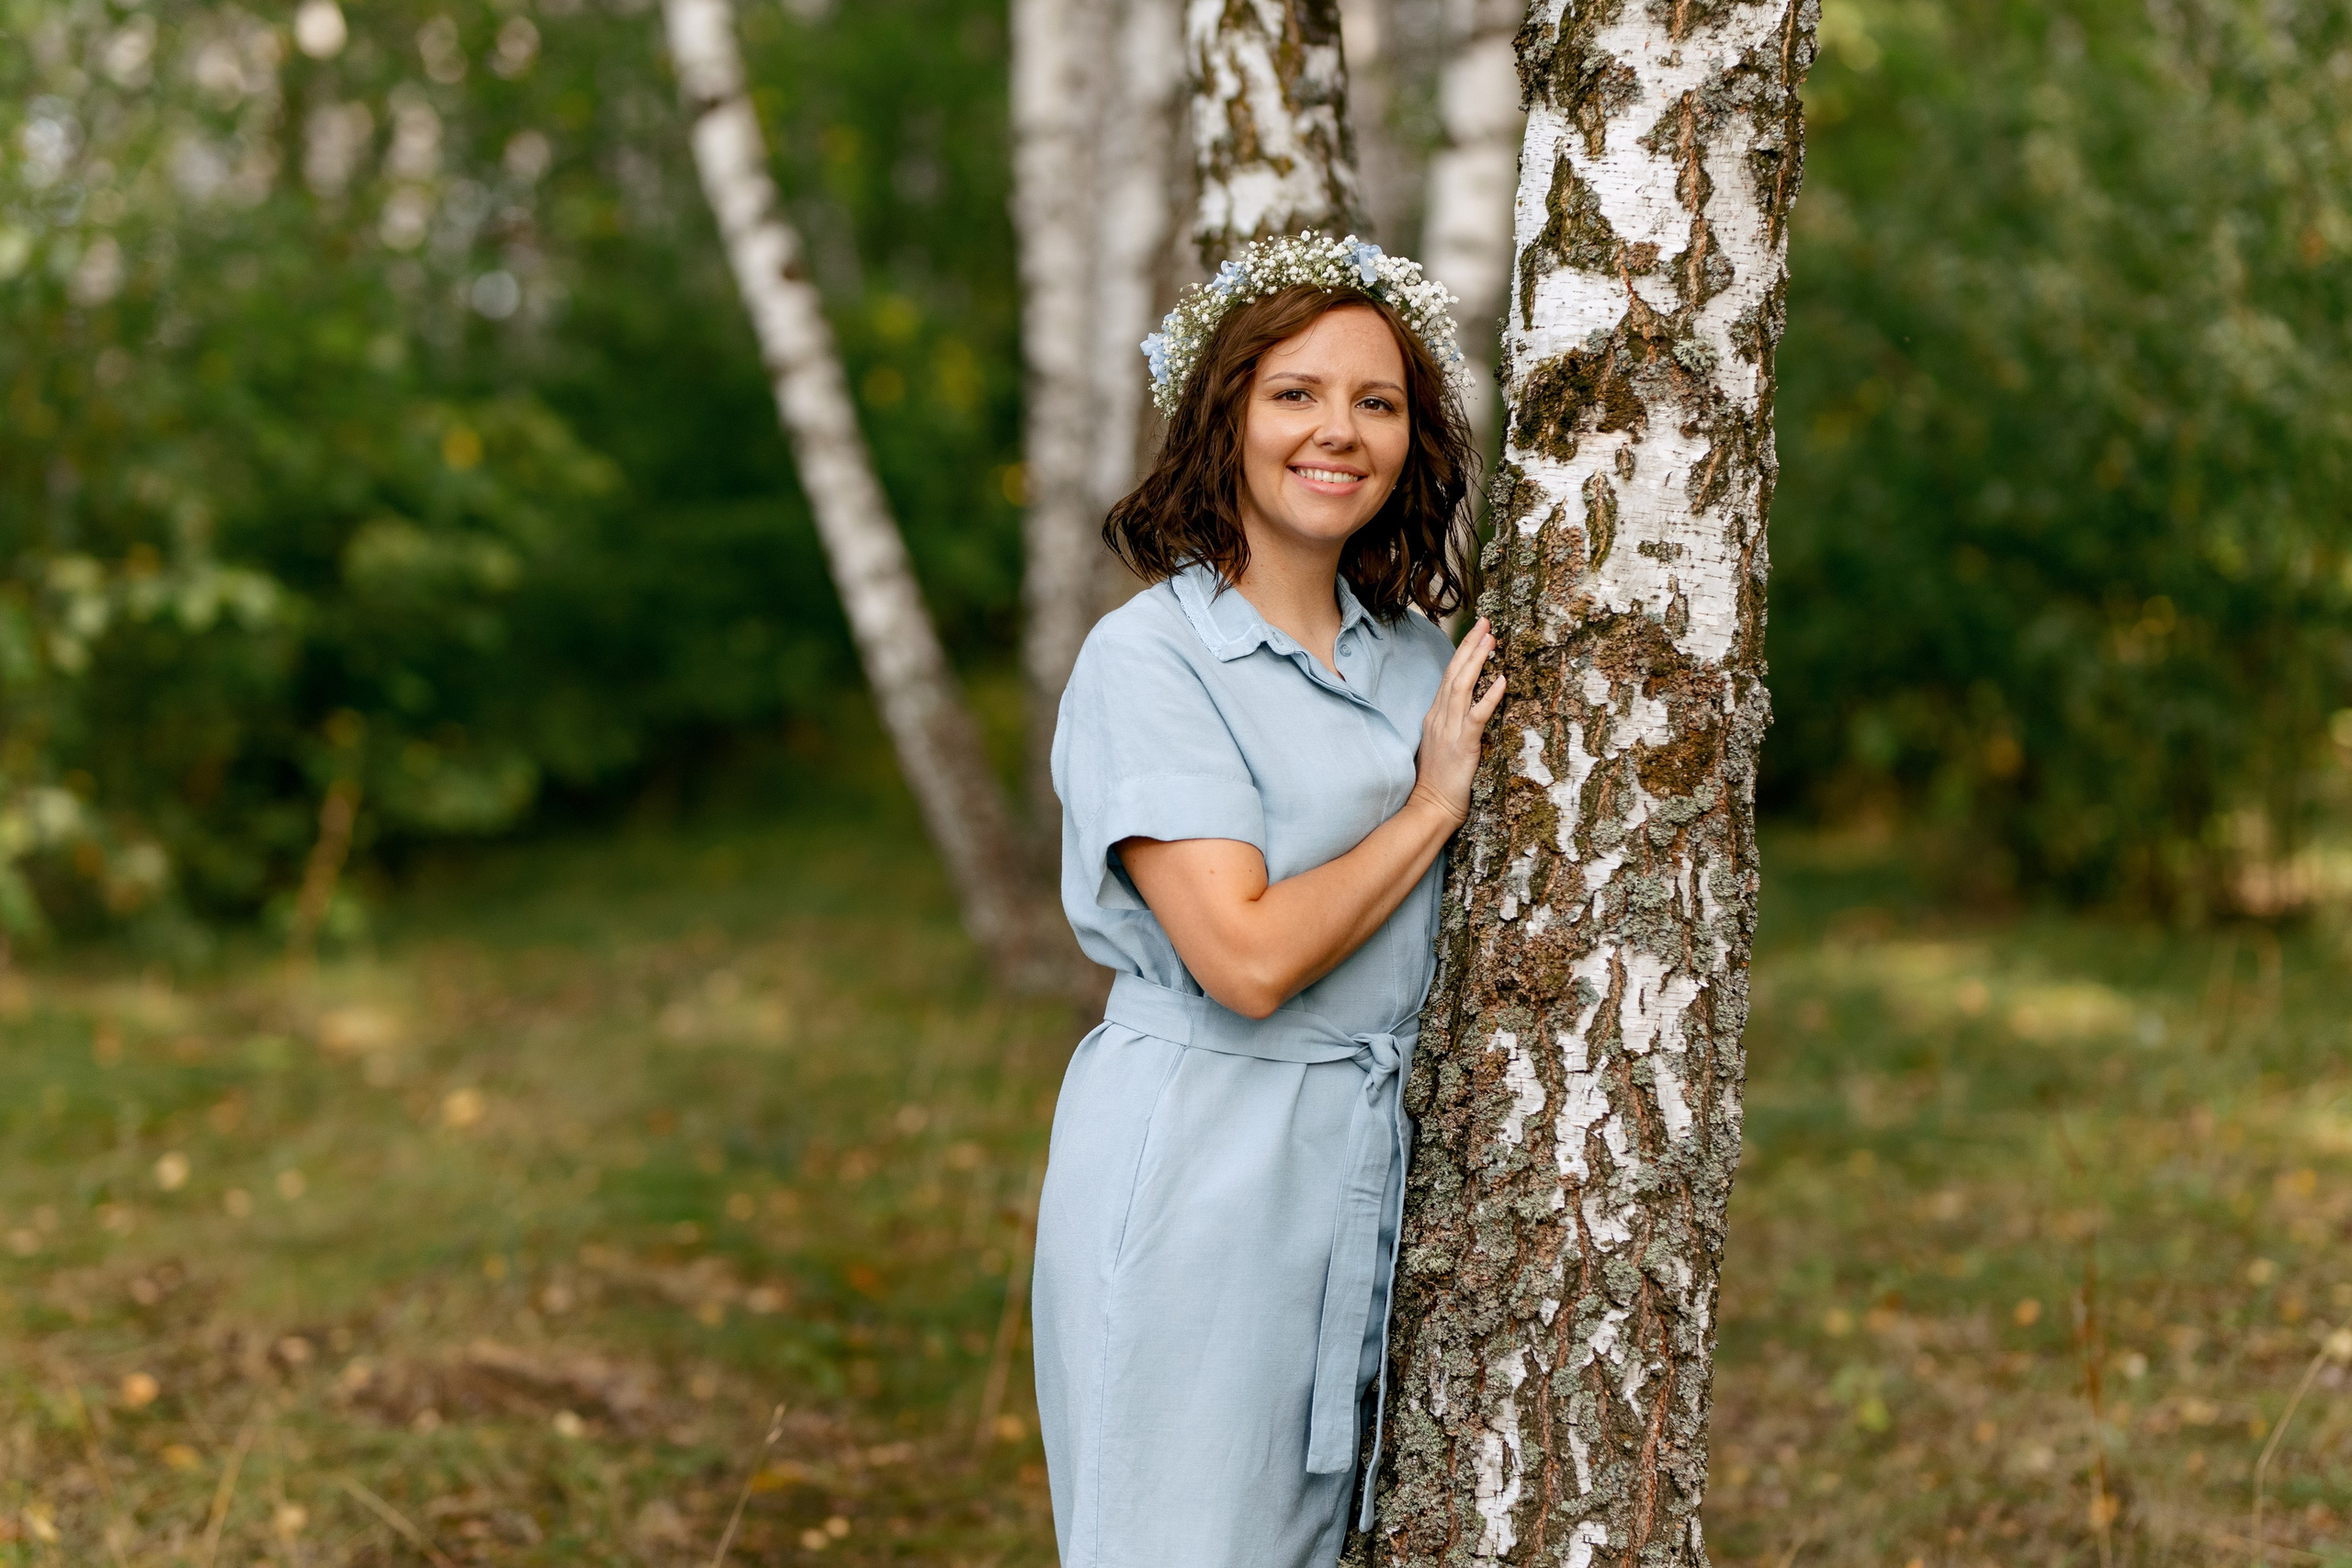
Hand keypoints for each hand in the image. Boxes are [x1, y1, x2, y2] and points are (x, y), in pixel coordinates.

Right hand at [1410, 618, 1505, 825]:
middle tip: (1485, 623)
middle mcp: (1439, 717)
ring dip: (1477, 661)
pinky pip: (1477, 715)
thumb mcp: (1444, 744)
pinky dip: (1489, 696)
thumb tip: (1468, 707)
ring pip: (1462, 687)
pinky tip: (1502, 680)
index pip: (1448, 676)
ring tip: (1491, 640)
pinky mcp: (1463, 745)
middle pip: (1454, 673)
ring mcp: (1449, 729)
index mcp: (1435, 716)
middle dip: (1469, 646)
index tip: (1476, 632)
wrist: (1431, 806)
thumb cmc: (1439, 780)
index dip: (1462, 652)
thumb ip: (1452, 723)